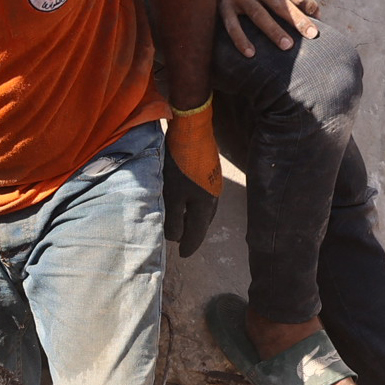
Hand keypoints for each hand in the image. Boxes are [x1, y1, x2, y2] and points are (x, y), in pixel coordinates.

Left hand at [163, 102, 222, 257]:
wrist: (191, 129)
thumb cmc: (178, 164)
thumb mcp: (171, 194)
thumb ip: (173, 218)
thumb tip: (175, 237)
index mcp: (205, 205)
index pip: (197, 233)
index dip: (189, 245)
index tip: (182, 254)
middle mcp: (213, 197)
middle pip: (203, 222)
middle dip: (192, 233)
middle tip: (182, 242)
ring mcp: (213, 183)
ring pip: (203, 210)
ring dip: (193, 219)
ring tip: (183, 224)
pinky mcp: (208, 172)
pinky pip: (203, 198)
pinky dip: (194, 206)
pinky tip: (186, 203)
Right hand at [210, 0, 318, 57]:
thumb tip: (312, 9)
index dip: (307, 3)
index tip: (319, 16)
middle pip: (280, 4)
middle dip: (297, 19)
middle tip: (312, 34)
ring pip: (259, 15)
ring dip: (274, 31)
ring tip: (287, 46)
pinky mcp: (224, 5)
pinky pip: (233, 25)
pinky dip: (241, 39)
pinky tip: (250, 53)